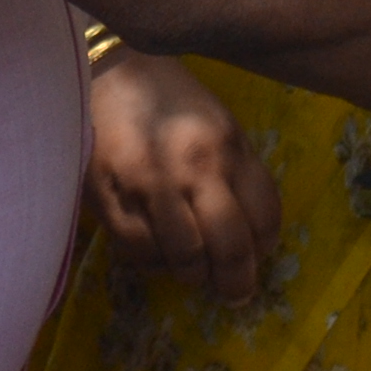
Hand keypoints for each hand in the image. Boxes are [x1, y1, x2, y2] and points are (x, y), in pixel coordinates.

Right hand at [87, 51, 282, 303]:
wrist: (104, 76)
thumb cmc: (168, 98)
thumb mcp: (218, 123)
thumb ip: (237, 171)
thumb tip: (252, 229)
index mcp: (226, 146)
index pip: (264, 215)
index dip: (267, 244)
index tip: (261, 254)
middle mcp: (192, 170)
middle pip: (229, 247)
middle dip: (238, 280)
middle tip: (237, 293)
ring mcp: (149, 189)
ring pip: (185, 260)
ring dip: (195, 275)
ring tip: (197, 273)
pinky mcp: (110, 204)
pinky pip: (142, 255)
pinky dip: (156, 263)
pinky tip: (161, 253)